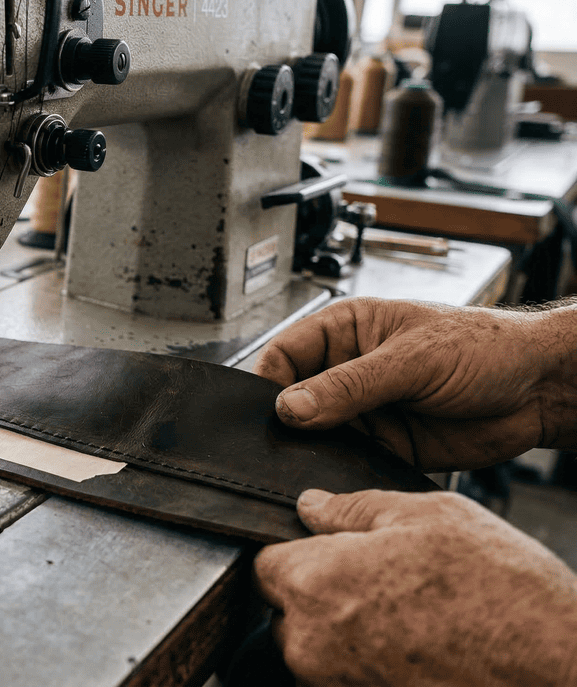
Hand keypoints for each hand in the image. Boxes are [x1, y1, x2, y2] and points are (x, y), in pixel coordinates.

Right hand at [253, 297, 576, 470]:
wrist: (540, 391)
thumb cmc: (487, 348)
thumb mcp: (412, 360)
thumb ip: (349, 386)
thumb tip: (291, 408)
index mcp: (345, 331)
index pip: (283, 355)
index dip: (269, 383)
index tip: (266, 411)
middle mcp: (347, 371)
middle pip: (293, 399)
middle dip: (287, 423)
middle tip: (287, 441)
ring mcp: (364, 410)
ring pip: (316, 435)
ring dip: (314, 450)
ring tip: (316, 459)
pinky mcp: (384, 445)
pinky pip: (347, 462)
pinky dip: (341, 471)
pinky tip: (342, 474)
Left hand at [255, 489, 576, 686]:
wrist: (556, 669)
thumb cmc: (502, 594)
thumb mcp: (430, 517)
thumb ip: (354, 508)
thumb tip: (312, 504)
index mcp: (315, 582)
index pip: (264, 563)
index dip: (296, 552)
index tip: (328, 551)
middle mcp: (311, 643)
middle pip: (287, 611)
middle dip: (321, 594)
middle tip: (383, 583)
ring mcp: (334, 684)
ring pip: (316, 651)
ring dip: (346, 633)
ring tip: (409, 617)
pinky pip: (347, 678)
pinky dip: (370, 664)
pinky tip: (418, 648)